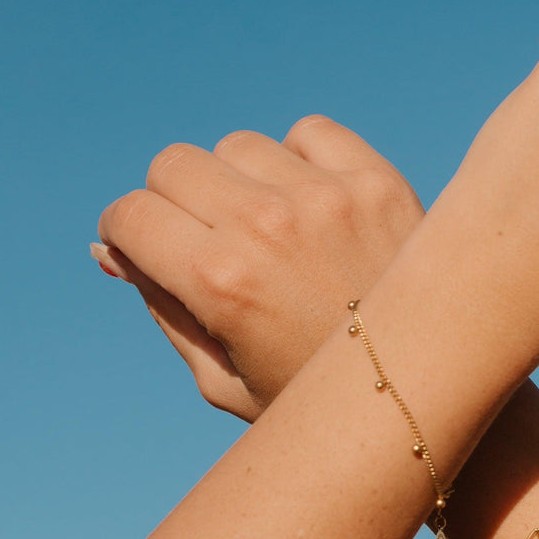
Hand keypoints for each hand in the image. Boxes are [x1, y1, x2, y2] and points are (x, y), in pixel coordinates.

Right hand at [95, 118, 422, 420]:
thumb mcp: (225, 380)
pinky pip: (309, 134)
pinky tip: (315, 210)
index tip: (144, 252)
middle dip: (173, 204)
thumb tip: (110, 250)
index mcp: (220, 282)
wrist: (428, 399)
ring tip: (272, 238)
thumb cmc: (313, 404)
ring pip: (239, 147)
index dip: (126, 236)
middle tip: (205, 246)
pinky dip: (301, 162)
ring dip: (240, 183)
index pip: (130, 215)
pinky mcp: (377, 181)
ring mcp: (326, 198)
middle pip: (174, 165)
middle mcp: (267, 226)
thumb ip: (162, 309)